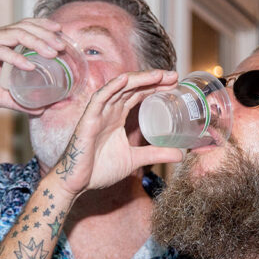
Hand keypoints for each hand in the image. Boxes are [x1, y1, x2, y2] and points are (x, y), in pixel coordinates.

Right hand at [0, 18, 71, 110]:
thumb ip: (19, 100)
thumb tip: (41, 109)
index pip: (25, 27)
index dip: (44, 27)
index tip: (61, 33)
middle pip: (24, 27)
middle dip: (45, 34)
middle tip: (62, 45)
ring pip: (14, 35)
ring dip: (36, 42)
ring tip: (52, 52)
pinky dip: (15, 57)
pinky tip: (29, 65)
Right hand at [53, 70, 183, 195]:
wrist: (77, 183)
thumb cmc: (99, 170)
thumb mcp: (134, 160)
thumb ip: (155, 154)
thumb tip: (180, 155)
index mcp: (117, 116)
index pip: (138, 94)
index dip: (155, 86)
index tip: (174, 83)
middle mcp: (108, 110)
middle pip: (132, 87)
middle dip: (152, 79)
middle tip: (173, 76)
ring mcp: (98, 113)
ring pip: (119, 88)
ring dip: (138, 79)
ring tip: (158, 75)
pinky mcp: (88, 120)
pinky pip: (99, 99)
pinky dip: (112, 88)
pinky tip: (125, 79)